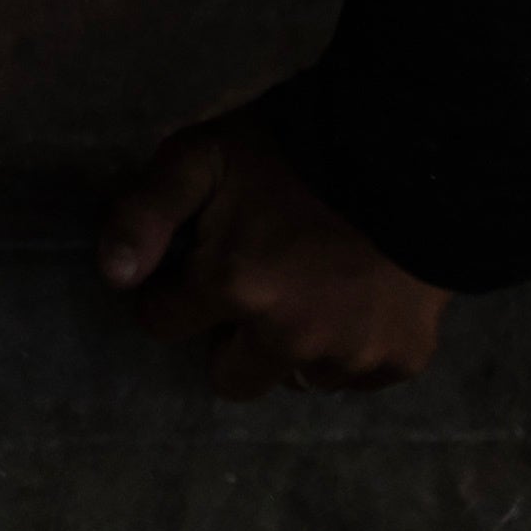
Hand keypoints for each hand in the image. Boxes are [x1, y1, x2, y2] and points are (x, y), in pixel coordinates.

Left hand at [95, 113, 445, 394]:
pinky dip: (348, 349)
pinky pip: (354, 379)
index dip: (171, 294)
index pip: (162, 325)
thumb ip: (146, 213)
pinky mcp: (401, 360)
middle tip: (257, 286)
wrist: (418, 151)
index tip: (193, 268)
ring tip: (312, 288)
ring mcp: (349, 355)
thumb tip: (113, 277)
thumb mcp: (202, 156)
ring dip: (292, 349)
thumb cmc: (296, 150)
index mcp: (233, 287)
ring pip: (294, 381)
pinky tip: (356, 298)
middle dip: (229, 340)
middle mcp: (289, 338)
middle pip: (229, 379)